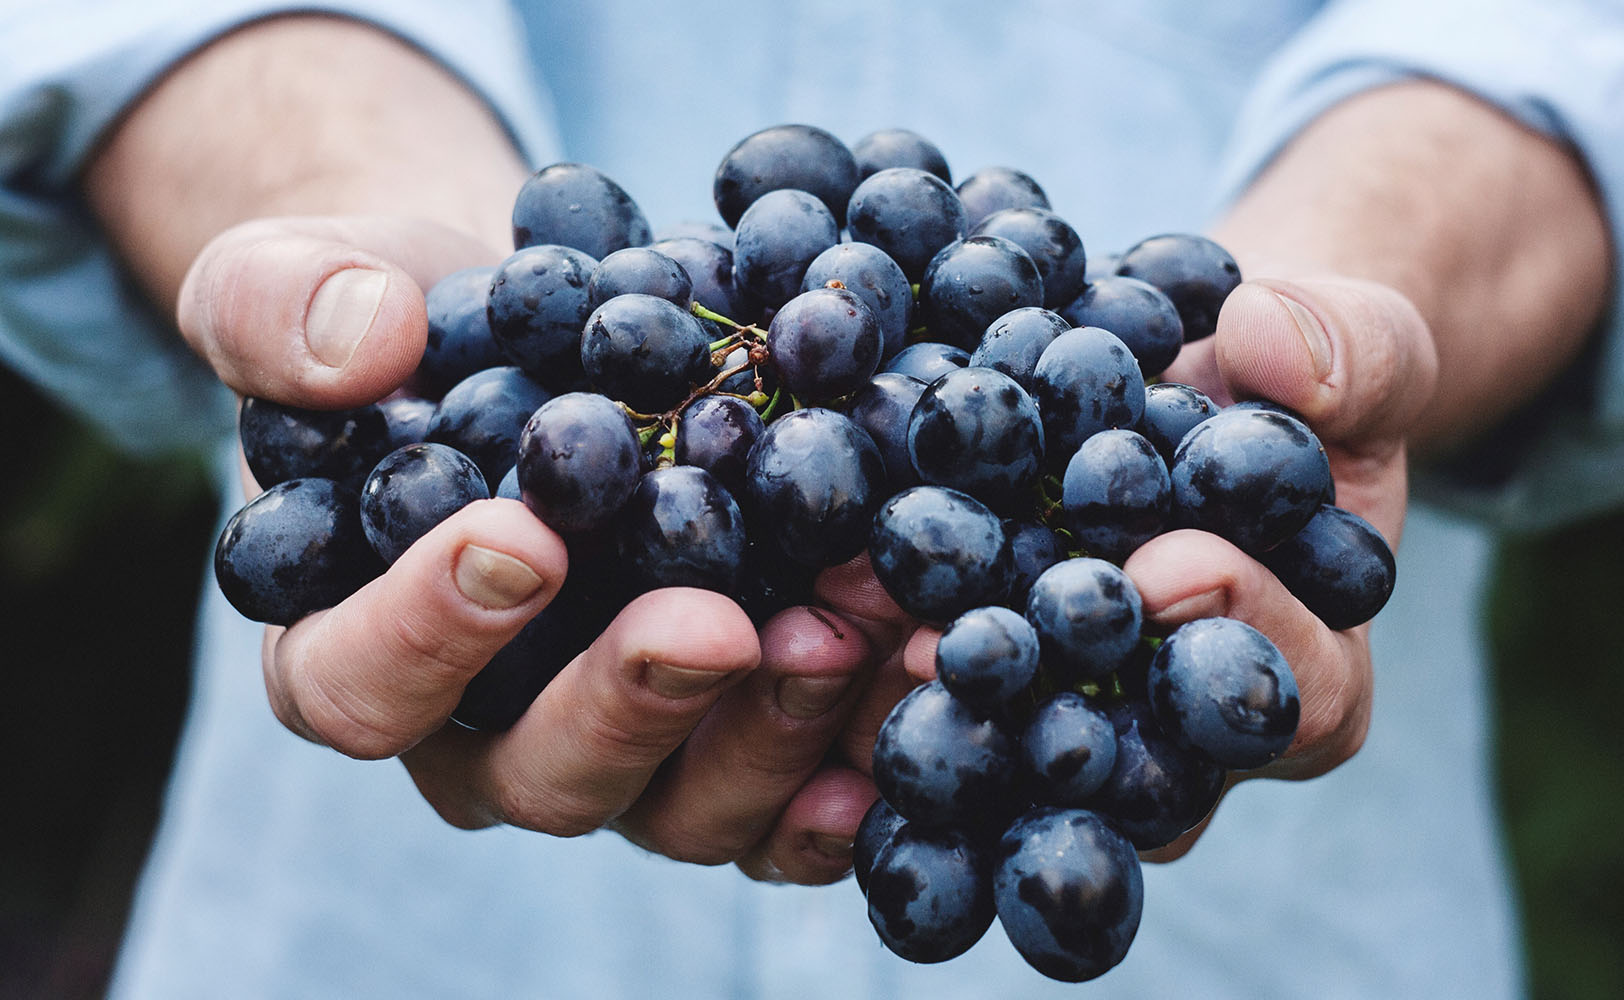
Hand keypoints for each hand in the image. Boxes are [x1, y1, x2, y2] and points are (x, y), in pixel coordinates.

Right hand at [181, 213, 912, 882]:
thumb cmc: (407, 323)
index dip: (427, 634)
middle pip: (544, 775)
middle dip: (636, 702)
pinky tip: (920, 688)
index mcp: (353, 649)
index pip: (359, 686)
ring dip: (777, 728)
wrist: (541, 336)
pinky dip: (858, 757)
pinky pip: (792, 798)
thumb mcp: (305, 279)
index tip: (521, 539)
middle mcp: (487, 734)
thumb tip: (360, 344)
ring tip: (858, 627)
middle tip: (719, 624)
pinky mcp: (730, 740)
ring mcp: (624, 751)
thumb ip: (283, 307)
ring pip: (685, 805)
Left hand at [873, 271, 1437, 860]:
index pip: (1296, 689)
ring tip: (853, 633)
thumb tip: (1274, 345)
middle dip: (1049, 699)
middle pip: (1133, 759)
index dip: (1241, 630)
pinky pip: (930, 704)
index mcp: (1311, 675)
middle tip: (962, 646)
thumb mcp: (1357, 348)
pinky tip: (795, 624)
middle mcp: (1188, 738)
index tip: (1169, 566)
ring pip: (1012, 755)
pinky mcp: (985, 691)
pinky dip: (861, 668)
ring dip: (930, 704)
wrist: (1195, 386)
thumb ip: (1349, 353)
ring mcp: (1078, 725)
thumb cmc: (1294, 382)